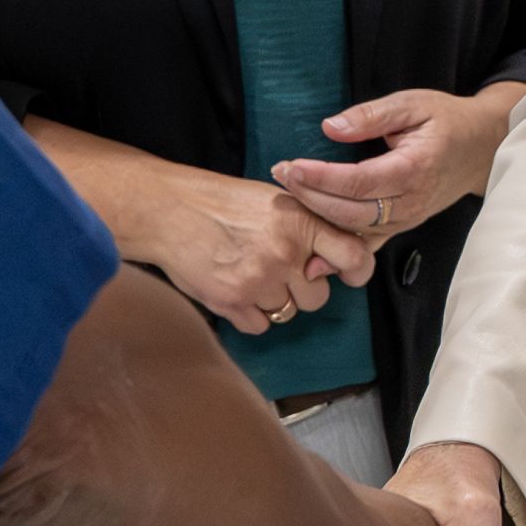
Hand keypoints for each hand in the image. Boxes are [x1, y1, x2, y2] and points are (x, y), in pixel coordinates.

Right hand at [129, 162, 372, 335]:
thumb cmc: (222, 202)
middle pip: (318, 297)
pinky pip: (259, 325)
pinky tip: (236, 288)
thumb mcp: (277, 199)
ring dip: (273, 300)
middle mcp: (285, 254)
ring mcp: (259, 281)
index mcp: (301, 222)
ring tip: (250, 272)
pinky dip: (250, 314)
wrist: (170, 211)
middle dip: (302, 288)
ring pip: (288, 312)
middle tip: (278, 268)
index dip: (355, 271)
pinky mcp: (232, 302)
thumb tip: (337, 256)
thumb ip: (309, 226)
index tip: (348, 275)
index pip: (353, 257)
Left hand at [274, 84, 522, 245]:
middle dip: (310, 196)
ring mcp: (407, 219)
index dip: (320, 178)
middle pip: (351, 211)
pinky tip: (313, 258)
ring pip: (356, 230)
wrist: (481, 148)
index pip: (358, 182)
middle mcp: (411, 202)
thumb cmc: (446, 121)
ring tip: (289, 195)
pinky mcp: (402, 227)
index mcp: (414, 168)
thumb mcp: (412, 104)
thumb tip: (331, 128)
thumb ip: (371, 116)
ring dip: (319, 218)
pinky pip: (368, 245)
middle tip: (280, 175)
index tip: (289, 166)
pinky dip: (340, 252)